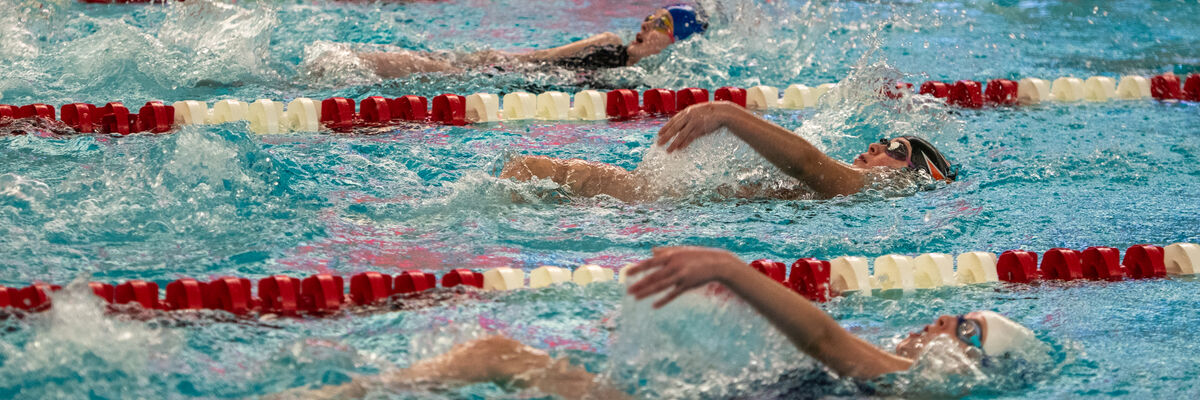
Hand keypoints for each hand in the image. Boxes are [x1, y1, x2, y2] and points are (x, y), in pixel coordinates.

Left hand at [625, 246, 746, 307]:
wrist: (717, 263)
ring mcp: (681, 276)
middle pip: (654, 276)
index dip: (638, 268)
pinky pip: (673, 294)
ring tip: (636, 297)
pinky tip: (654, 306)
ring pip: (661, 286)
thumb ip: (665, 251)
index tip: (627, 274)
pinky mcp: (688, 285)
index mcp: (671, 256)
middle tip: (628, 291)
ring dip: (647, 292)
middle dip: (640, 284)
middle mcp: (675, 265)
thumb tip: (652, 251)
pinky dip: (664, 300)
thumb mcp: (681, 250)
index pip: (650, 263)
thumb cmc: (697, 256)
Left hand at [656, 102, 732, 152]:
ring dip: (673, 144)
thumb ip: (688, 118)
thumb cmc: (709, 113)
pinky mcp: (700, 129)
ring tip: (668, 151)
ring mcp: (694, 123)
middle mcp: (688, 117)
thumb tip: (680, 127)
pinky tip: (679, 149)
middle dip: (665, 137)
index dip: (665, 128)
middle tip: (658, 144)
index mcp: (687, 112)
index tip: (659, 134)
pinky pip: (690, 138)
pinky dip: (684, 144)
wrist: (722, 112)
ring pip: (681, 135)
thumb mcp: (696, 112)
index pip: (673, 121)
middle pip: (674, 128)